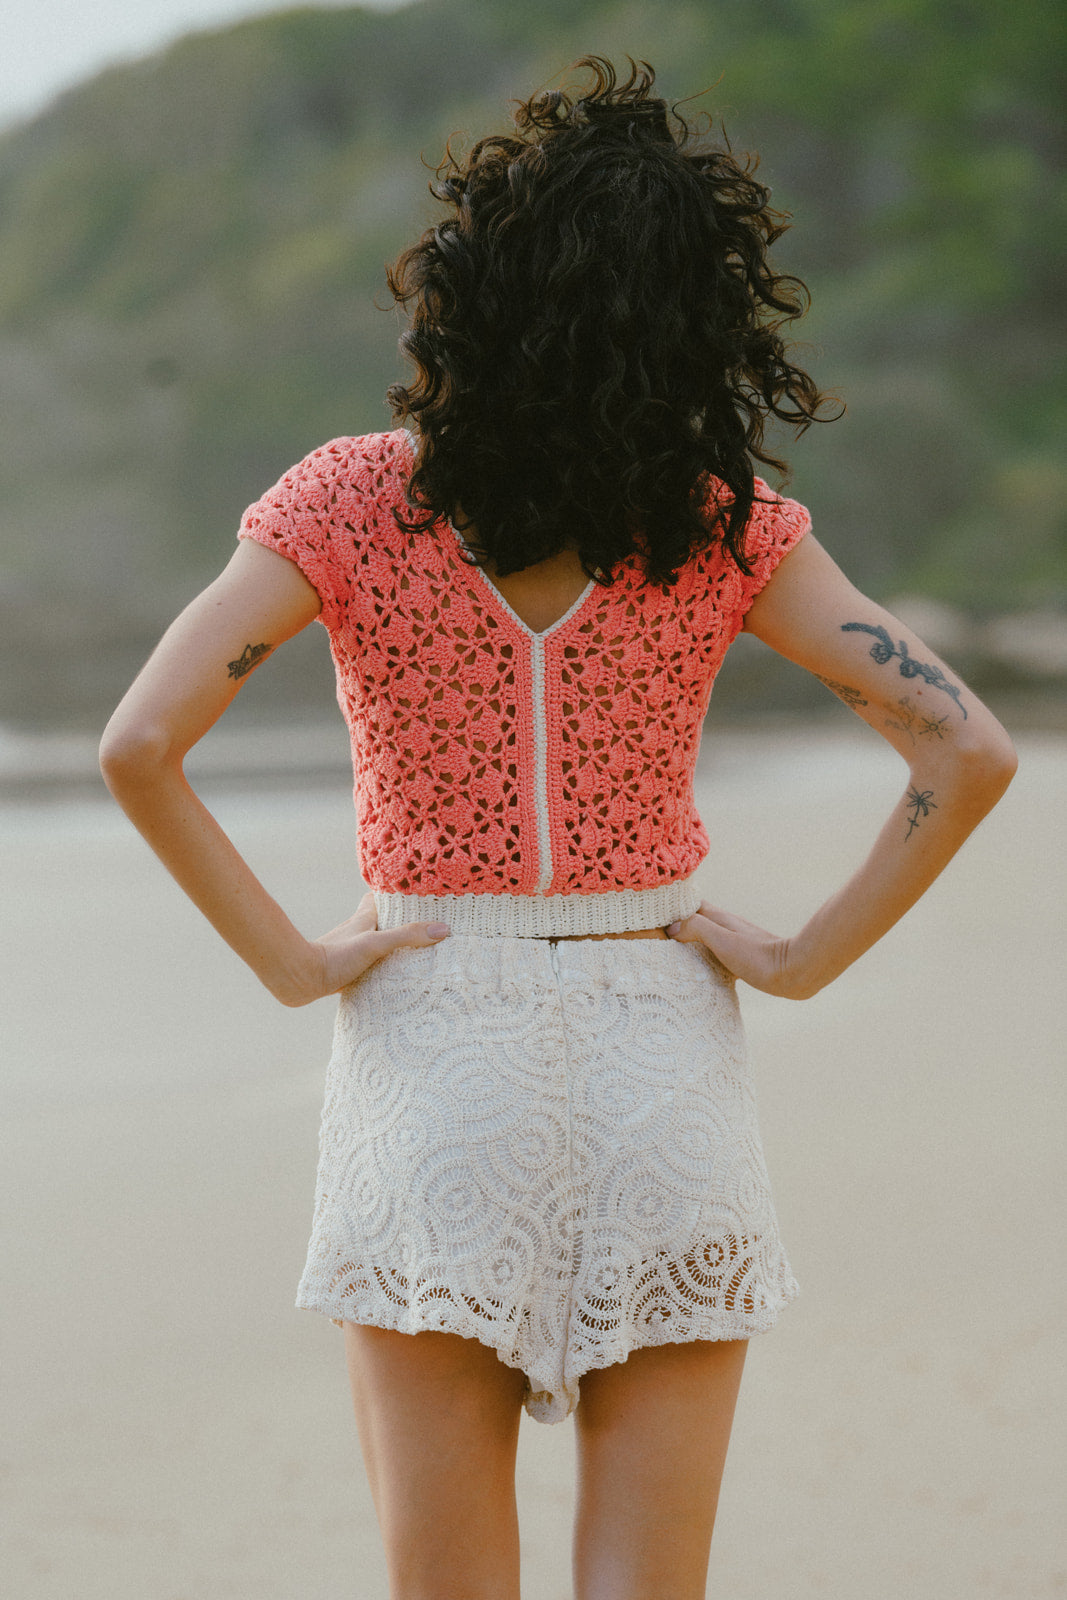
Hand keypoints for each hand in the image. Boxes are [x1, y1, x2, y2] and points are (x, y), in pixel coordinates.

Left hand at [303, 891, 450, 1002]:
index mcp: (363, 919)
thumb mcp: (375, 944)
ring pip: (375, 943)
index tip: (414, 896)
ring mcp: (350, 951)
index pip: (377, 897)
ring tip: (416, 953)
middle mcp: (356, 931)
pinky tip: (394, 977)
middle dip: (399, 923)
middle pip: (380, 921)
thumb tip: (443, 929)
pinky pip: (369, 965)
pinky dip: (382, 967)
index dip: (394, 895)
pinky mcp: (346, 970)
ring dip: (392, 947)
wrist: (301, 979)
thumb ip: (407, 936)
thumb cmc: (335, 956)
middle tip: (423, 927)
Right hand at [667, 900, 811, 999]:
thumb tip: (672, 928)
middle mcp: (727, 926)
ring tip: (671, 950)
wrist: (792, 973)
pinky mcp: (743, 958)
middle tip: (656, 932)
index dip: (672, 905)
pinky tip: (699, 968)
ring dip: (690, 939)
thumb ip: (696, 928)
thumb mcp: (722, 940)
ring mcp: (736, 941)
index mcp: (720, 918)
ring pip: (706, 936)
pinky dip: (704, 956)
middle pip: (697, 919)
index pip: (690, 904)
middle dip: (678, 922)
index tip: (652, 911)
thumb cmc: (757, 957)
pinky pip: (716, 953)